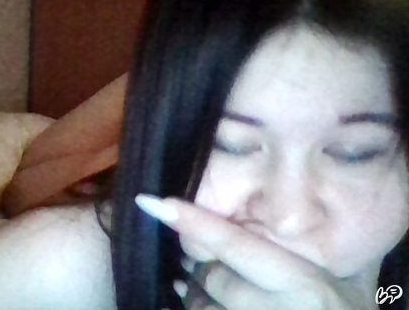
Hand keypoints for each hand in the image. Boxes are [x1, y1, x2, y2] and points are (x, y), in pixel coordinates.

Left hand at [134, 194, 375, 309]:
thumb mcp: (347, 284)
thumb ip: (305, 255)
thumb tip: (257, 223)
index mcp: (304, 284)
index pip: (236, 245)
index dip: (193, 222)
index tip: (154, 203)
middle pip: (214, 278)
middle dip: (199, 268)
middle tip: (193, 260)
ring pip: (202, 309)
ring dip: (194, 296)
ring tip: (193, 286)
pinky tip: (193, 304)